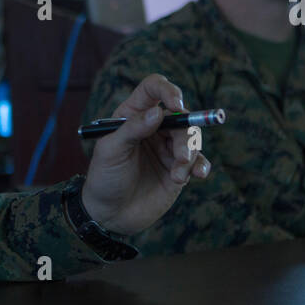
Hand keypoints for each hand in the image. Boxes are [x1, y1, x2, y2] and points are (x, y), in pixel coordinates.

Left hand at [81, 74, 210, 235]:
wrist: (110, 215)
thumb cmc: (104, 179)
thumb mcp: (110, 151)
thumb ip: (132, 129)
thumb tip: (158, 112)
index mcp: (133, 115)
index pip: (154, 89)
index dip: (168, 90)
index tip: (176, 105)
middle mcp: (154, 128)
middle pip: (181, 115)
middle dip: (186, 133)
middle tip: (180, 157)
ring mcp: (168, 148)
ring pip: (192, 137)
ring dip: (190, 154)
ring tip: (178, 175)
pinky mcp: (179, 169)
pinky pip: (198, 160)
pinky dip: (201, 165)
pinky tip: (198, 175)